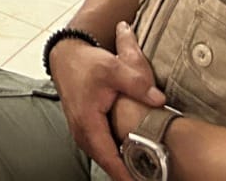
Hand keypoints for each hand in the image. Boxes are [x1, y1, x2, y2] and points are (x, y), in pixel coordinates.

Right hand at [49, 23, 165, 180]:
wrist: (66, 57)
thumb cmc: (86, 63)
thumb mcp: (113, 67)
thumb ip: (136, 83)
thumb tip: (159, 100)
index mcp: (88, 121)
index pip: (108, 157)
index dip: (123, 174)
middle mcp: (82, 131)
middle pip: (105, 162)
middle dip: (124, 174)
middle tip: (147, 179)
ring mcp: (82, 131)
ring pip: (102, 157)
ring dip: (119, 167)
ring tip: (139, 175)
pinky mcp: (85, 129)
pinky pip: (99, 149)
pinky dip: (112, 157)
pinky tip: (128, 159)